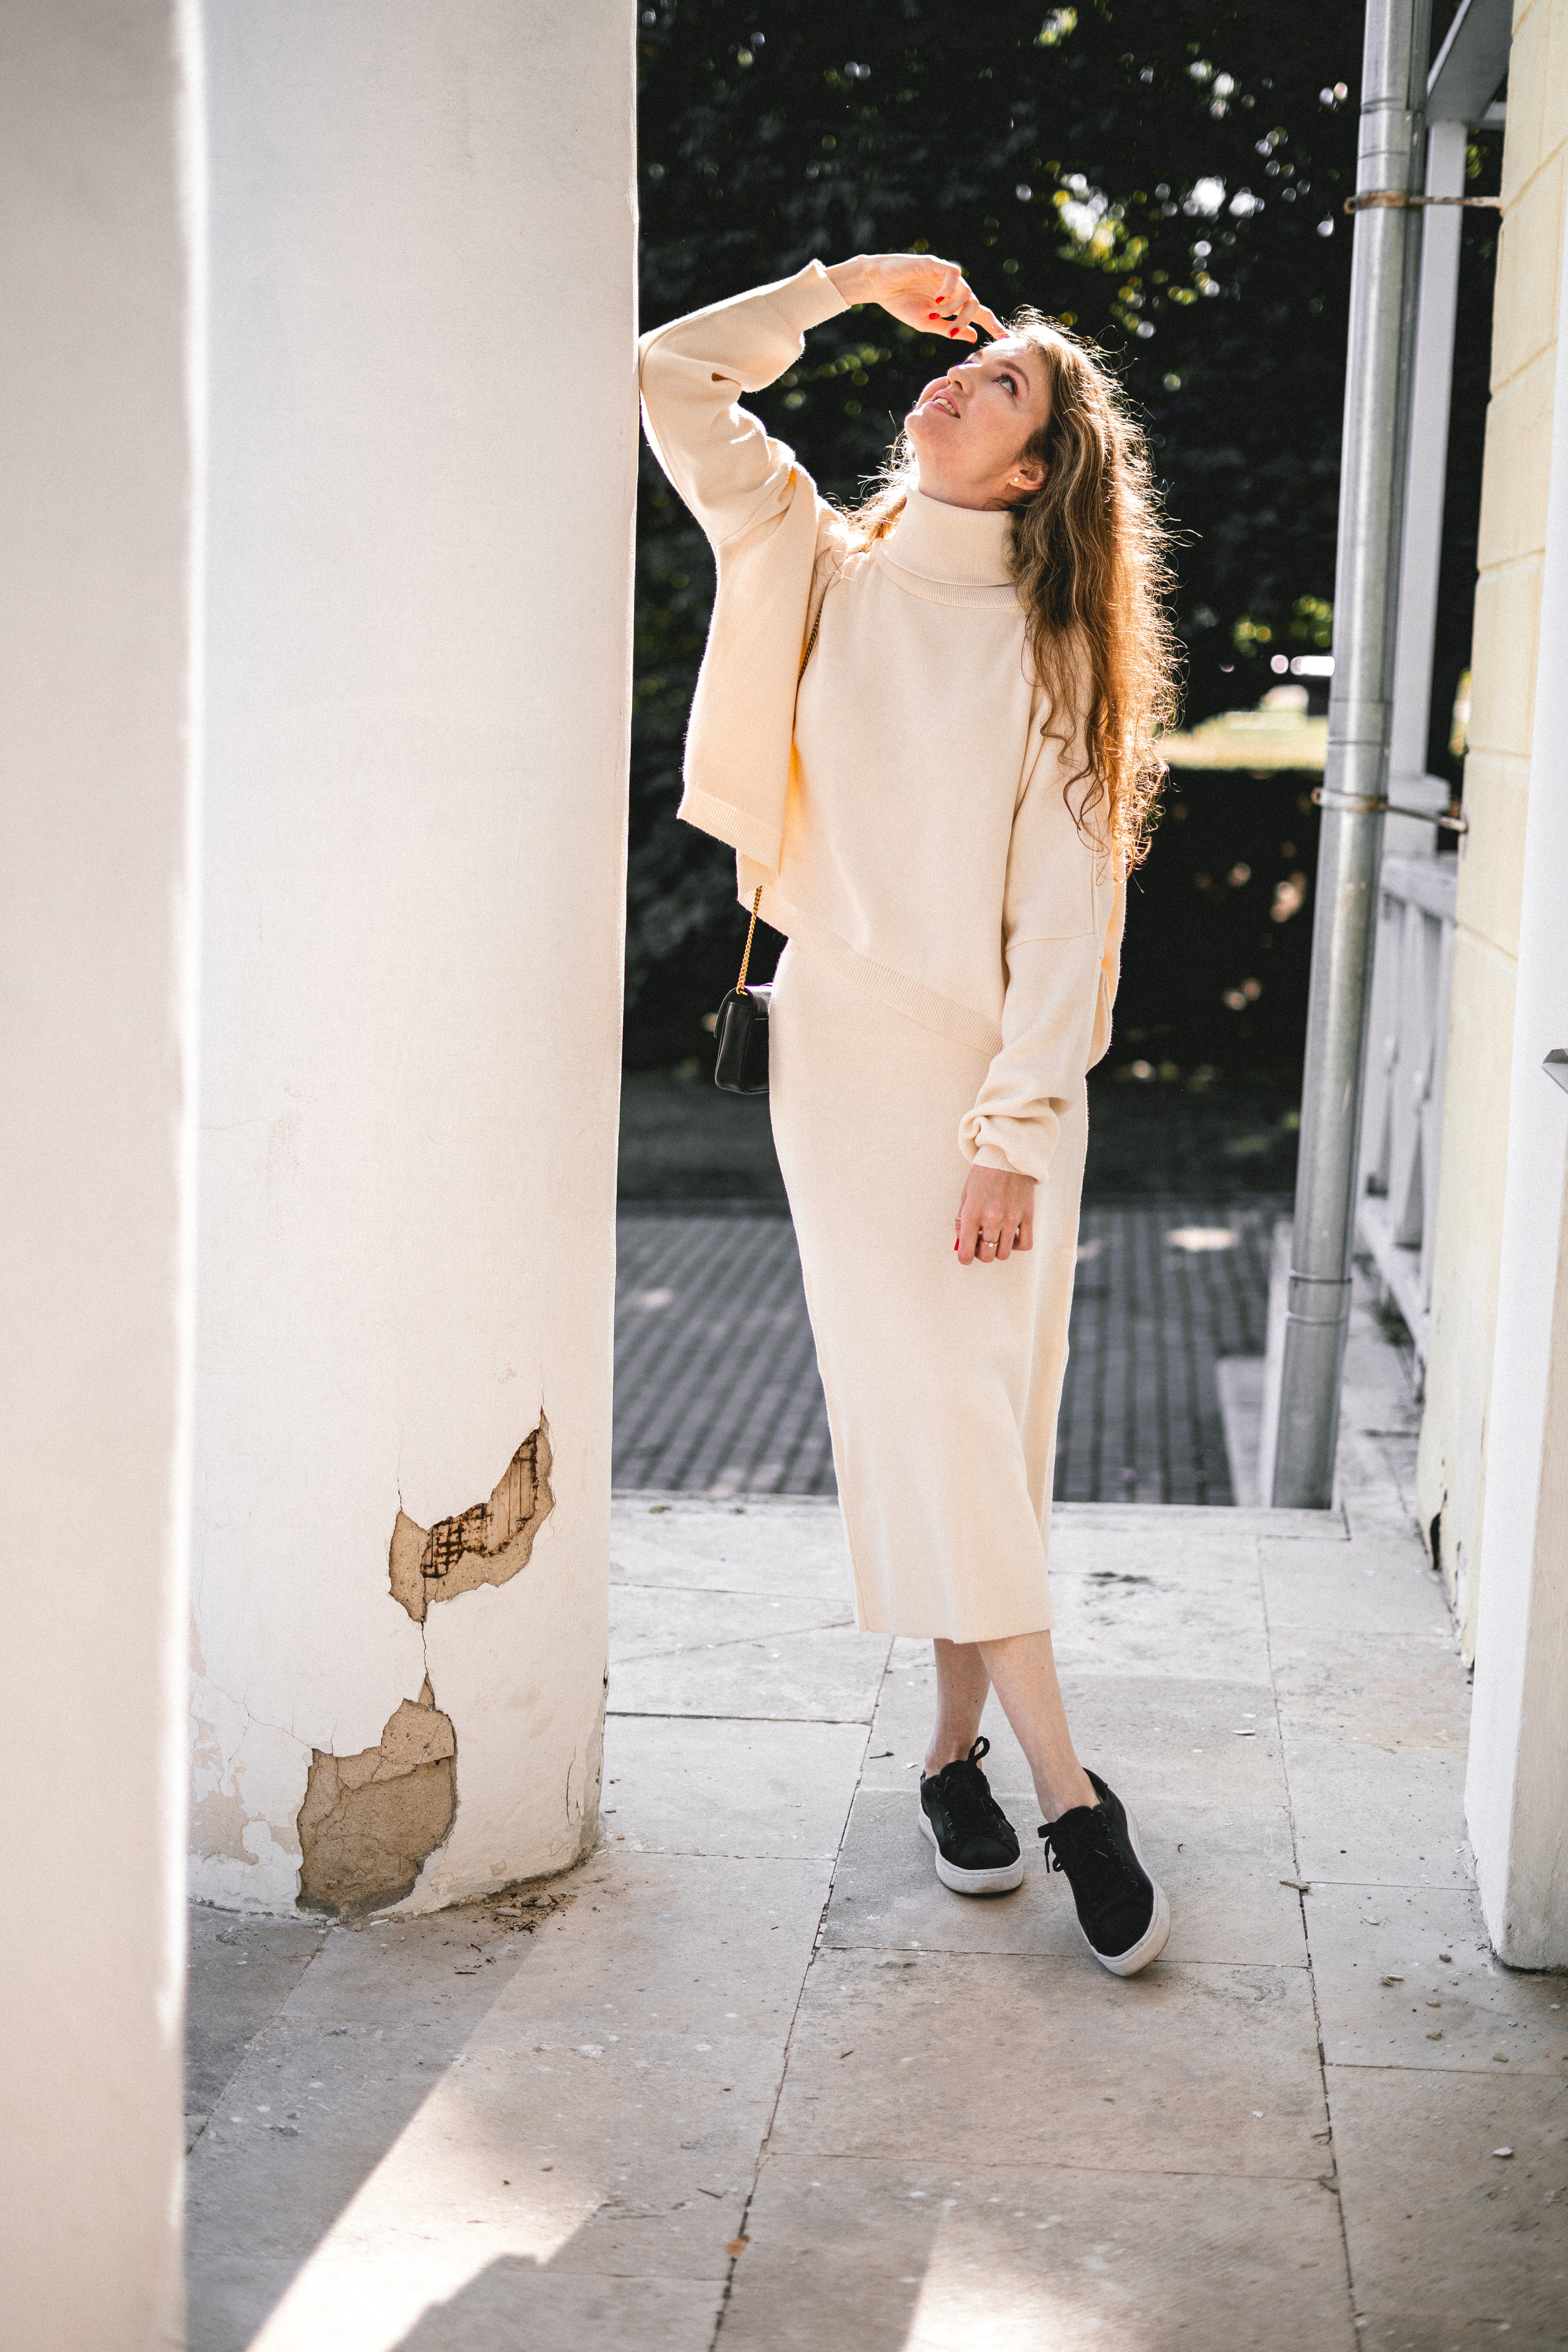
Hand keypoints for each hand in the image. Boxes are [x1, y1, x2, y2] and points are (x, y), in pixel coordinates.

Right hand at [826, 253, 1003, 343]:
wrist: (879, 286)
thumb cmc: (901, 304)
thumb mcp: (927, 324)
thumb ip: (949, 329)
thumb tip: (974, 337)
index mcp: (952, 305)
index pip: (979, 313)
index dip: (993, 325)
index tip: (1006, 339)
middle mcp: (953, 290)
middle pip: (974, 304)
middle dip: (965, 320)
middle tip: (950, 331)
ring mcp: (945, 276)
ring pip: (966, 291)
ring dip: (954, 308)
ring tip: (935, 315)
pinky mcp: (936, 264)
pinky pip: (953, 275)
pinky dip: (949, 290)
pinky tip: (937, 300)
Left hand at [954, 1165, 1035, 1264]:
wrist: (1007, 1155)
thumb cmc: (983, 1174)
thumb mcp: (965, 1195)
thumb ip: (961, 1220)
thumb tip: (962, 1241)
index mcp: (972, 1213)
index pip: (965, 1252)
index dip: (964, 1258)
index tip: (966, 1255)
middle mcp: (992, 1219)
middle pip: (986, 1256)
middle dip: (981, 1253)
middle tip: (980, 1242)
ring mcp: (1011, 1219)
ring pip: (1004, 1253)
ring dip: (998, 1250)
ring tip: (996, 1237)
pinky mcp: (1027, 1216)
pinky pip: (1025, 1244)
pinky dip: (1017, 1245)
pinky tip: (1012, 1236)